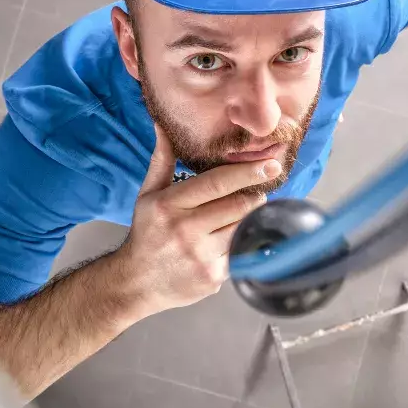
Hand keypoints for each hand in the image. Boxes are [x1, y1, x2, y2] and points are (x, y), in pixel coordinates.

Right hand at [117, 124, 281, 316]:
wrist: (137, 282)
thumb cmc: (147, 234)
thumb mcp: (148, 195)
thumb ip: (162, 160)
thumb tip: (163, 125)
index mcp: (168, 205)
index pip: (216, 183)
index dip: (247, 173)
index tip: (271, 165)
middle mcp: (184, 230)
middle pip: (238, 206)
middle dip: (254, 195)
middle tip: (258, 190)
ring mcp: (200, 256)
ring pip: (243, 227)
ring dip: (252, 218)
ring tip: (245, 213)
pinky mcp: (213, 277)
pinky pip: (241, 251)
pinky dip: (244, 241)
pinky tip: (235, 238)